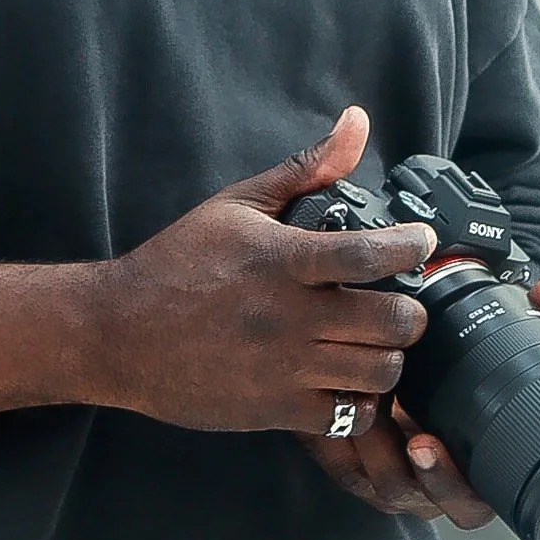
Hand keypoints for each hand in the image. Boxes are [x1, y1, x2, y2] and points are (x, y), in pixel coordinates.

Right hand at [89, 107, 431, 435]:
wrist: (119, 332)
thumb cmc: (178, 262)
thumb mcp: (238, 203)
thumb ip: (306, 169)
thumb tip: (356, 123)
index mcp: (281, 260)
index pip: (371, 254)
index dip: (411, 247)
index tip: (419, 243)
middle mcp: (289, 316)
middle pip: (393, 322)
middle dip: (410, 311)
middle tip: (399, 301)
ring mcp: (285, 368)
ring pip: (381, 372)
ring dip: (390, 356)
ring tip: (376, 341)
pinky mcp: (276, 410)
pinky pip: (351, 415)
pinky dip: (363, 400)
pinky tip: (349, 378)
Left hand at [304, 273, 539, 525]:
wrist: (400, 376)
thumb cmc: (457, 375)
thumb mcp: (496, 349)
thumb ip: (534, 321)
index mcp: (470, 473)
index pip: (471, 503)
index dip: (455, 484)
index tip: (435, 445)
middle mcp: (430, 484)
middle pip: (427, 501)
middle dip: (418, 472)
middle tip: (413, 438)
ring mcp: (389, 478)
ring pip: (381, 482)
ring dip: (374, 446)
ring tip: (371, 404)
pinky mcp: (352, 464)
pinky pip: (345, 464)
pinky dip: (342, 437)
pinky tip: (342, 400)